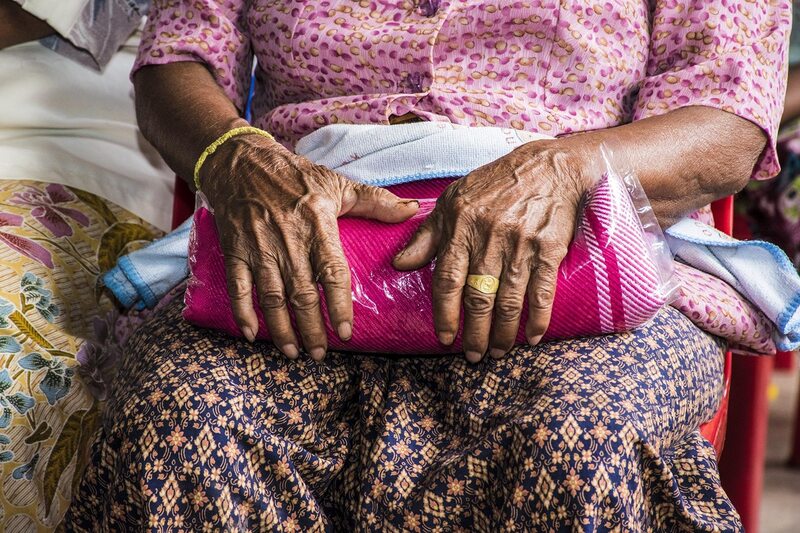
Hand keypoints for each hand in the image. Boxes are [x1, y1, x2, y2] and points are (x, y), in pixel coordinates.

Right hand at [200, 134, 418, 359]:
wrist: (241, 163)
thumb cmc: (295, 176)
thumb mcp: (336, 183)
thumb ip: (375, 201)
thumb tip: (412, 210)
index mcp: (317, 224)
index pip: (331, 272)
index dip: (338, 305)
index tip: (346, 332)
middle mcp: (288, 240)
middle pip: (302, 294)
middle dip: (311, 329)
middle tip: (320, 354)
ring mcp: (259, 247)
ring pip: (271, 297)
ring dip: (282, 329)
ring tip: (293, 352)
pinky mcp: (235, 250)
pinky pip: (238, 287)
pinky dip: (243, 312)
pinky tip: (252, 335)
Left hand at [393, 138, 595, 362]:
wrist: (548, 166)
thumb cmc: (494, 184)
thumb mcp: (453, 201)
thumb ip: (426, 236)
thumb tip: (399, 265)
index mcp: (461, 226)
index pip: (447, 280)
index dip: (445, 314)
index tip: (444, 338)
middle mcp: (489, 238)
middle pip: (478, 298)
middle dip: (475, 333)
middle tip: (473, 356)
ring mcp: (521, 245)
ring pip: (509, 301)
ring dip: (504, 333)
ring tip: (498, 352)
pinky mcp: (549, 249)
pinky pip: (542, 292)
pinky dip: (538, 319)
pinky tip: (533, 337)